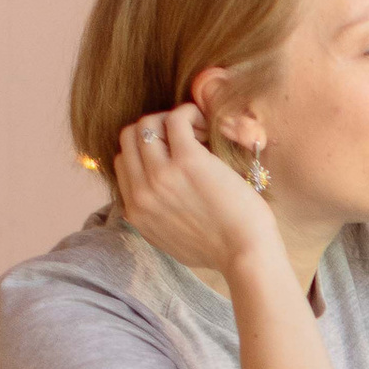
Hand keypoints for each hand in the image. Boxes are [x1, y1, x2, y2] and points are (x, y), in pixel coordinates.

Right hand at [111, 105, 284, 281]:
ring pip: (146, 124)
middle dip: (155, 130)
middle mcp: (141, 192)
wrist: (246, 256)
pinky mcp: (188, 161)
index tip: (172, 151)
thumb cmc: (221, 250)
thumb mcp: (172, 242)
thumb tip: (155, 203)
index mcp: (135, 211)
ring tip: (198, 132)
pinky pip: (175, 118)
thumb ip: (155, 220)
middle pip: (129, 138)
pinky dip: (189, 113)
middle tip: (185, 138)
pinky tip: (206, 124)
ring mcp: (161, 176)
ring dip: (171, 119)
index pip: (123, 162)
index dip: (146, 149)